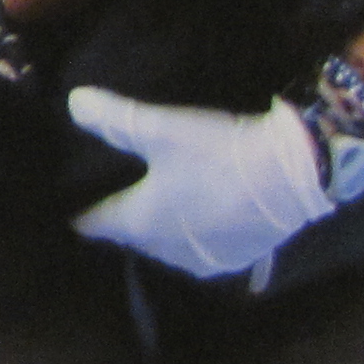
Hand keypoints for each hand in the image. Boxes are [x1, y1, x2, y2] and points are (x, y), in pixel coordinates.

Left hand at [67, 87, 331, 281]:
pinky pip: (201, 251)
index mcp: (140, 223)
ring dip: (162, 228)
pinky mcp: (236, 260)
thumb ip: (115, 117)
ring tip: (160, 203)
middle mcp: (165, 250)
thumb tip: (75, 102)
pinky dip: (196, 235)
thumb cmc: (218, 153)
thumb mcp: (161, 129)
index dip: (81, 213)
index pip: (95, 224)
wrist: (293, 175)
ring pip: (167, 246)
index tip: (70, 204)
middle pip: (132, 236)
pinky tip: (201, 215)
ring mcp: (203, 259)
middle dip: (124, 219)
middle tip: (117, 194)